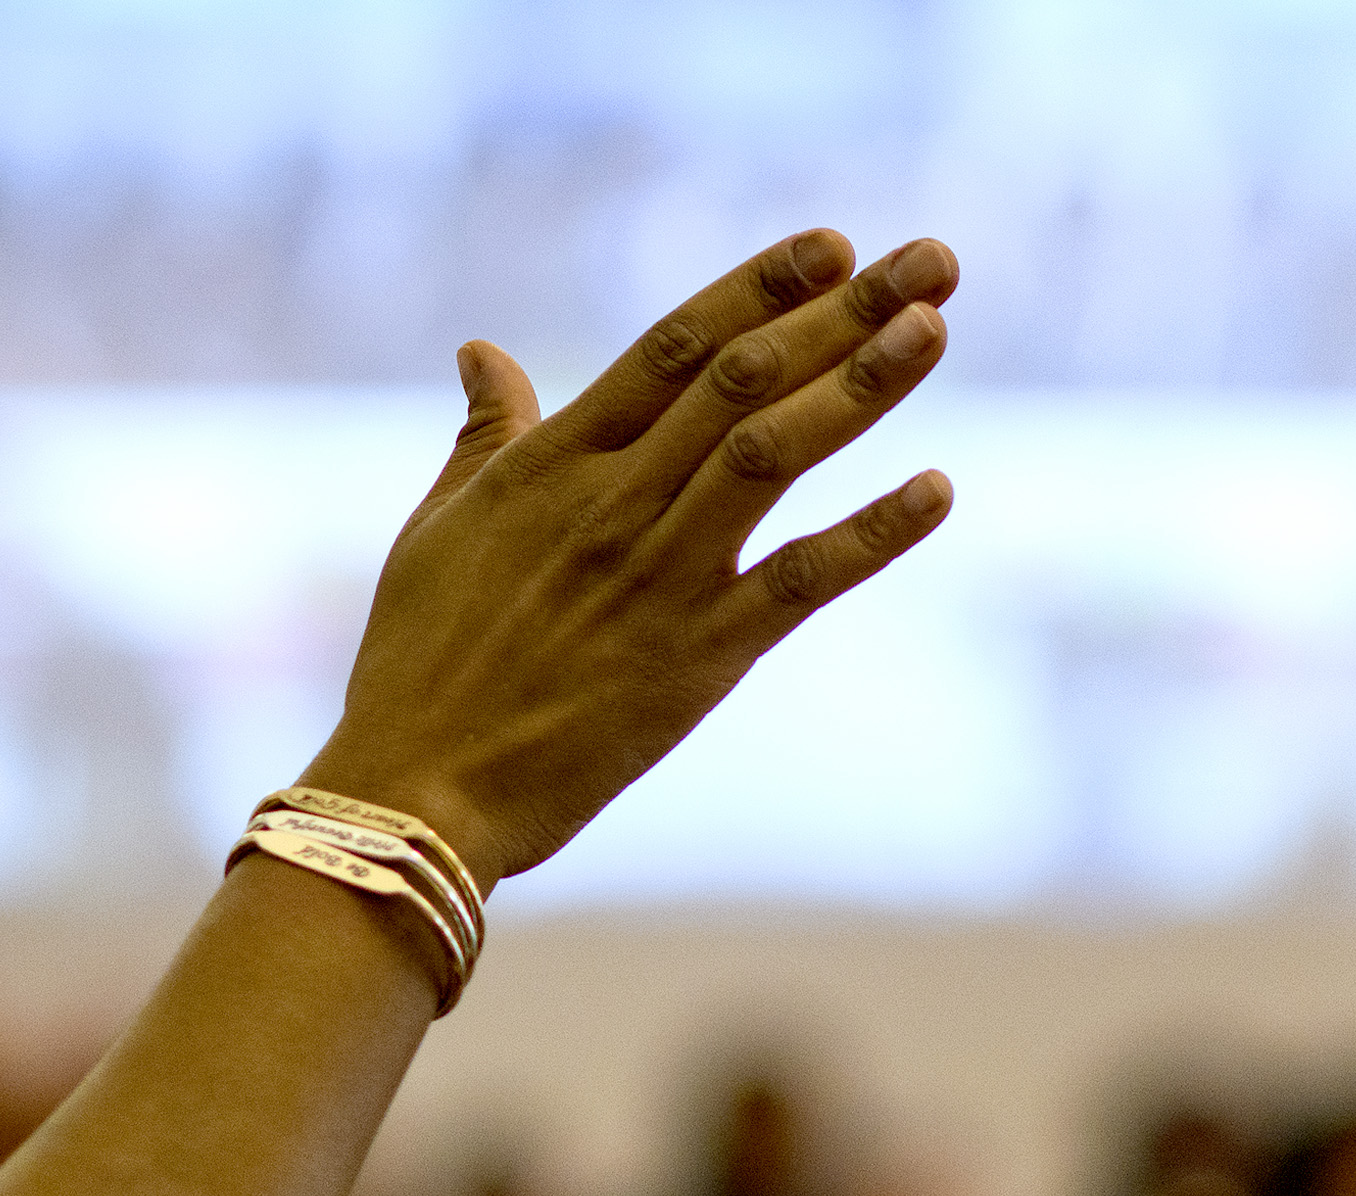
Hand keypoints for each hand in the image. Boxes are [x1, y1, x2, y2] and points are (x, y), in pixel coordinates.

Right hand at [298, 229, 957, 889]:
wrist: (419, 792)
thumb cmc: (417, 664)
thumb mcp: (438, 528)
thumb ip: (485, 435)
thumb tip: (481, 349)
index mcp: (553, 462)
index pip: (675, 344)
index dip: (760, 288)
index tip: (834, 243)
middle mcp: (614, 501)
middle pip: (744, 379)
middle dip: (844, 310)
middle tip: (930, 261)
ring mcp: (660, 575)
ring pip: (774, 454)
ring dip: (861, 387)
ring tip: (933, 327)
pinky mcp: (697, 656)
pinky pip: (801, 581)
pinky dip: (874, 535)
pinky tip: (937, 490)